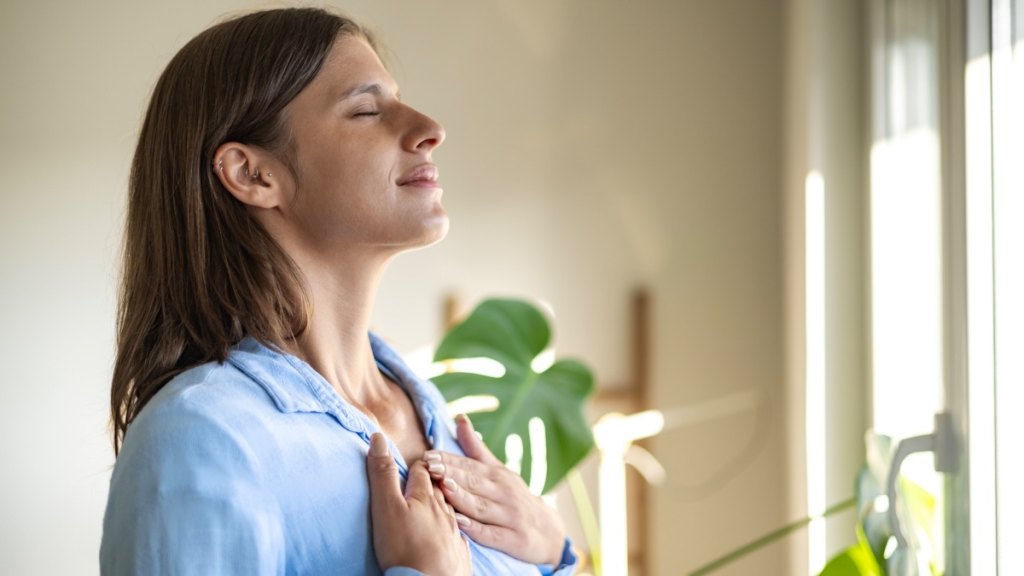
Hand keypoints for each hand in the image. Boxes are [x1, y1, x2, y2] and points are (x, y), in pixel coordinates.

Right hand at [366, 433, 470, 575]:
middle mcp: (445, 511)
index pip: (423, 471)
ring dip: (445, 502)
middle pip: (440, 488)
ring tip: (439, 500)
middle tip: (427, 476)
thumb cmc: (404, 547)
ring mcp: (454, 532)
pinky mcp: (459, 554)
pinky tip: (452, 532)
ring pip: (451, 509)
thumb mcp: (386, 507)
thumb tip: (379, 437)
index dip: (417, 465)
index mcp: (426, 497)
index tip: (414, 461)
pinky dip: (454, 528)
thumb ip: (383, 473)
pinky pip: (458, 535)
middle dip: (434, 480)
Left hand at [424, 414, 566, 565]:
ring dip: (461, 497)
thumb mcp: (500, 471)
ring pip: (481, 506)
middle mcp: (504, 493)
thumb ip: (476, 448)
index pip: (470, 465)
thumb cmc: (515, 498)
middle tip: (429, 467)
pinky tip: (459, 524)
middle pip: (474, 483)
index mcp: (498, 475)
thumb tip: (459, 418)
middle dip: (451, 474)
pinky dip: (476, 529)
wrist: (550, 531)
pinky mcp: (513, 539)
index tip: (428, 456)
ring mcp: (509, 516)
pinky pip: (492, 534)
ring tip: (442, 488)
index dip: (449, 460)